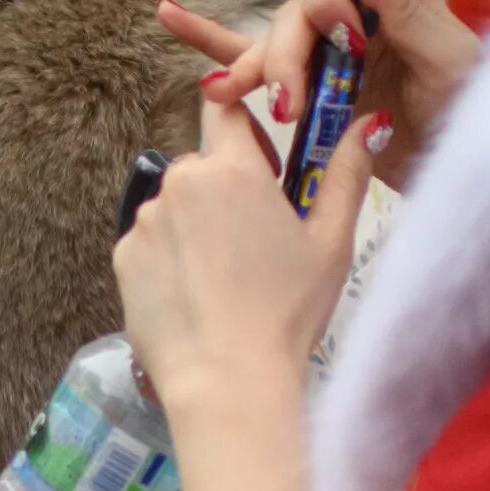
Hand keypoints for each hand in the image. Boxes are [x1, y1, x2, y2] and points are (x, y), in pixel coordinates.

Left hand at [116, 88, 379, 423]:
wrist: (226, 380)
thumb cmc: (286, 312)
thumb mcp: (331, 242)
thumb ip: (345, 174)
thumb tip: (366, 125)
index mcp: (233, 169)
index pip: (227, 110)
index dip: (246, 129)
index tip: (264, 164)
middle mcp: (180, 182)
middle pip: (203, 166)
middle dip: (225, 190)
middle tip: (254, 240)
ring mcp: (145, 221)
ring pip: (174, 206)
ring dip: (196, 225)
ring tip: (226, 278)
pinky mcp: (123, 257)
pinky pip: (150, 243)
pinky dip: (170, 259)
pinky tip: (197, 295)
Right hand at [159, 0, 479, 177]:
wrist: (461, 168)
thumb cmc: (470, 110)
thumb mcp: (454, 60)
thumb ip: (412, 9)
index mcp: (383, 0)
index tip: (343, 43)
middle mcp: (346, 21)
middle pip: (292, 18)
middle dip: (284, 59)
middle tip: (288, 107)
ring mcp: (321, 57)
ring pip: (267, 45)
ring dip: (249, 69)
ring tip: (227, 95)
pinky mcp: (303, 92)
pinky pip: (249, 59)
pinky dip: (210, 39)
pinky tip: (169, 14)